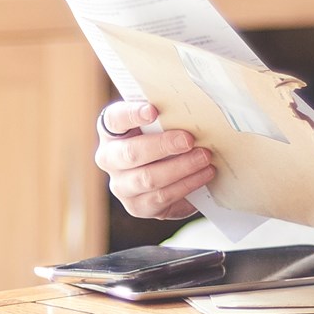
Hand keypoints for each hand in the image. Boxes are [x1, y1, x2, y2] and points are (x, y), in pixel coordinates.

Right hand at [94, 100, 213, 218]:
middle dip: (163, 146)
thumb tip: (192, 107)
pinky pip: (161, 198)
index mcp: (111, 131)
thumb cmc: (164, 138)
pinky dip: (186, 185)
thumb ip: (166, 115)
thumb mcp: (161, 123)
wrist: (170, 171)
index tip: (153, 111)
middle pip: (131, 153)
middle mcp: (109, 159)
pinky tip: (203, 175)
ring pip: (148, 179)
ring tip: (204, 158)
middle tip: (189, 140)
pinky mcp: (137, 206)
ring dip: (181, 167)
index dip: (132, 114)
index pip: (114, 119)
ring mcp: (121, 186)